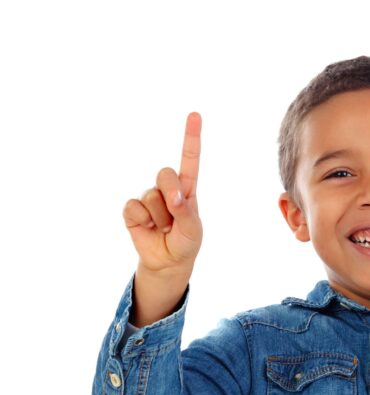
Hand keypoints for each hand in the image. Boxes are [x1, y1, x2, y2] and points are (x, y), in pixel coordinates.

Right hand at [123, 113, 202, 274]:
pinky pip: (134, 207)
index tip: (195, 115)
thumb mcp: (193, 229)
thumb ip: (185, 211)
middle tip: (175, 214)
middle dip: (171, 194)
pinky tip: (148, 228)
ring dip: (160, 217)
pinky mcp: (133, 210)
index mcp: (187, 188)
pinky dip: (143, 221)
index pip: (189, 159)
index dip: (191, 137)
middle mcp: (167, 188)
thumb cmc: (185, 242)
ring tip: (164, 228)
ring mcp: (149, 197)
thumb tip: (174, 196)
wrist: (168, 262)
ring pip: (151, 196)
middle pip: (166, 174)